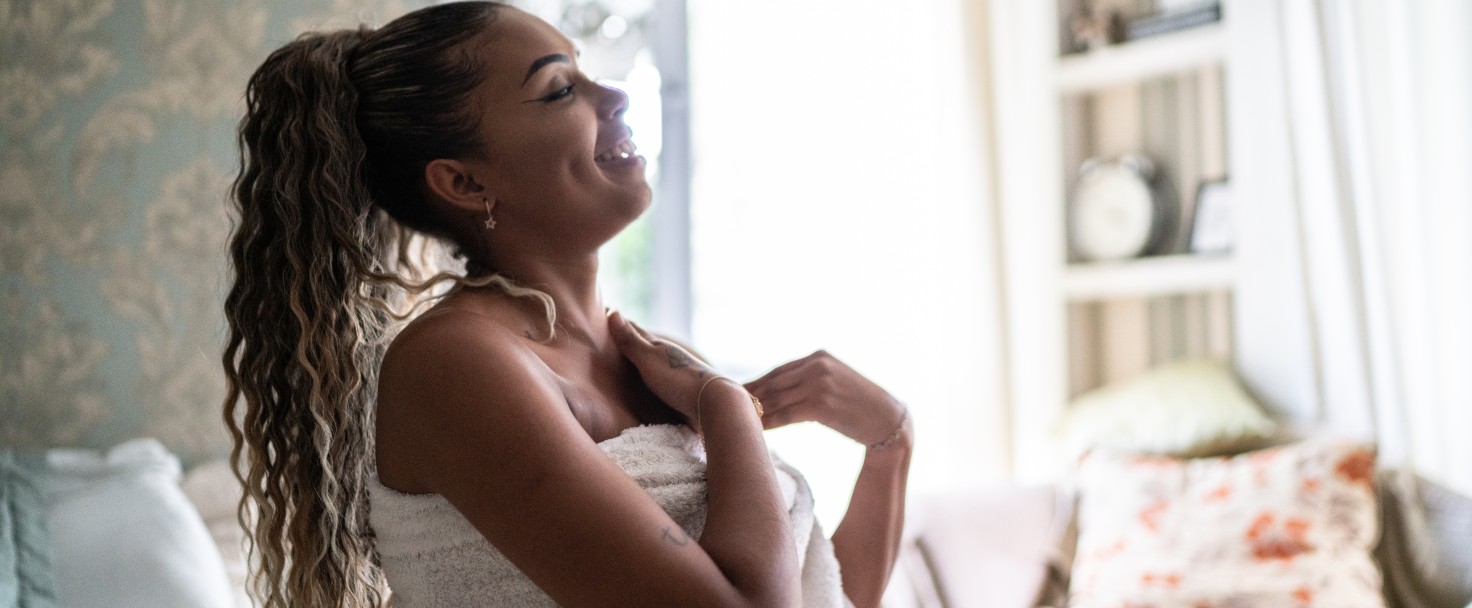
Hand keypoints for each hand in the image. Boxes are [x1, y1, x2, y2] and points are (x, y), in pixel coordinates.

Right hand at [608, 310, 716, 422]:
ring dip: (640, 361)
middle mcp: (668, 357)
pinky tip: (648, 387)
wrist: (713, 403)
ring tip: (625, 361)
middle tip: (612, 333)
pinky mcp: (681, 392)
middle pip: (644, 346)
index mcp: (659, 347)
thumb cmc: (678, 380)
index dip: (620, 322)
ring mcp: (676, 374)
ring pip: (653, 364)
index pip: (635, 330)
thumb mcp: (649, 359)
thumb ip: (631, 340)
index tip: (606, 311)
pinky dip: (649, 380)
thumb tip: (612, 311)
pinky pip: (660, 383)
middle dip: (630, 339)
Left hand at [744, 350, 906, 446]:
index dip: (756, 385)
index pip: (778, 371)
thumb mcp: (835, 382)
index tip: (737, 396)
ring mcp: (820, 384)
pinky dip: (769, 422)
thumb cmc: (860, 406)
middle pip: (773, 383)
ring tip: (737, 422)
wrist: (889, 420)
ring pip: (776, 399)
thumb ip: (809, 381)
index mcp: (819, 357)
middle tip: (726, 410)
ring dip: (755, 412)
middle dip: (750, 398)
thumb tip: (778, 393)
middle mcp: (817, 366)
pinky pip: (786, 415)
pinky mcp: (822, 405)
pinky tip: (757, 431)